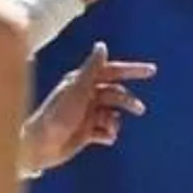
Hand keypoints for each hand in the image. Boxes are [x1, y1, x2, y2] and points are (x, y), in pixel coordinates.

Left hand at [19, 42, 154, 174]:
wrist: (40, 147)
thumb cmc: (56, 115)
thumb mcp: (77, 90)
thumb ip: (91, 68)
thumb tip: (102, 45)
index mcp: (82, 83)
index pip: (112, 71)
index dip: (132, 70)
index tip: (152, 71)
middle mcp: (86, 97)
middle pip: (115, 95)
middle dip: (128, 102)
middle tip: (139, 110)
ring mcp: (86, 115)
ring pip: (113, 114)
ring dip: (114, 121)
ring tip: (110, 129)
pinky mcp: (86, 133)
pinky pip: (106, 131)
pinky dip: (108, 134)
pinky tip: (104, 139)